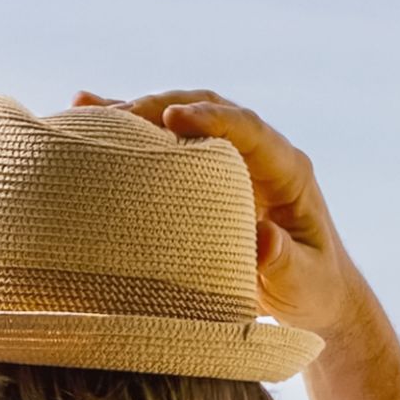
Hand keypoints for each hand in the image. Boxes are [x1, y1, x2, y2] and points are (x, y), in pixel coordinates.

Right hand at [102, 89, 371, 348]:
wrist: (313, 292)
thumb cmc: (314, 290)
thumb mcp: (305, 283)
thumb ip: (286, 264)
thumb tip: (263, 239)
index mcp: (288, 170)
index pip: (249, 130)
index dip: (211, 118)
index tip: (172, 118)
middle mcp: (258, 154)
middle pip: (208, 111)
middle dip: (161, 107)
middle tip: (116, 115)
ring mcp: (230, 160)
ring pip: (181, 119)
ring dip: (136, 112)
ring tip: (85, 110)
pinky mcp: (206, 174)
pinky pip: (165, 144)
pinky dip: (129, 130)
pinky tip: (84, 115)